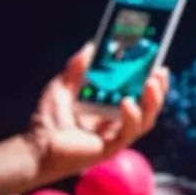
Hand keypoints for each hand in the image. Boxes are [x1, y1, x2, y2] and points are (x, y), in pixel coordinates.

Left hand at [26, 43, 169, 185]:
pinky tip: (128, 102)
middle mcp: (115, 124)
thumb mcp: (62, 86)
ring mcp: (114, 137)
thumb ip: (76, 68)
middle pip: (147, 108)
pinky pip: (127, 133)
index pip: (138, 95)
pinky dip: (131, 117)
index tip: (157, 64)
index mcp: (109, 110)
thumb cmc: (47, 120)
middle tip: (160, 72)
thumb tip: (91, 46)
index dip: (150, 82)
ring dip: (152, 102)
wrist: (35, 146)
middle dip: (157, 90)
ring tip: (151, 83)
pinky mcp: (109, 148)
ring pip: (145, 121)